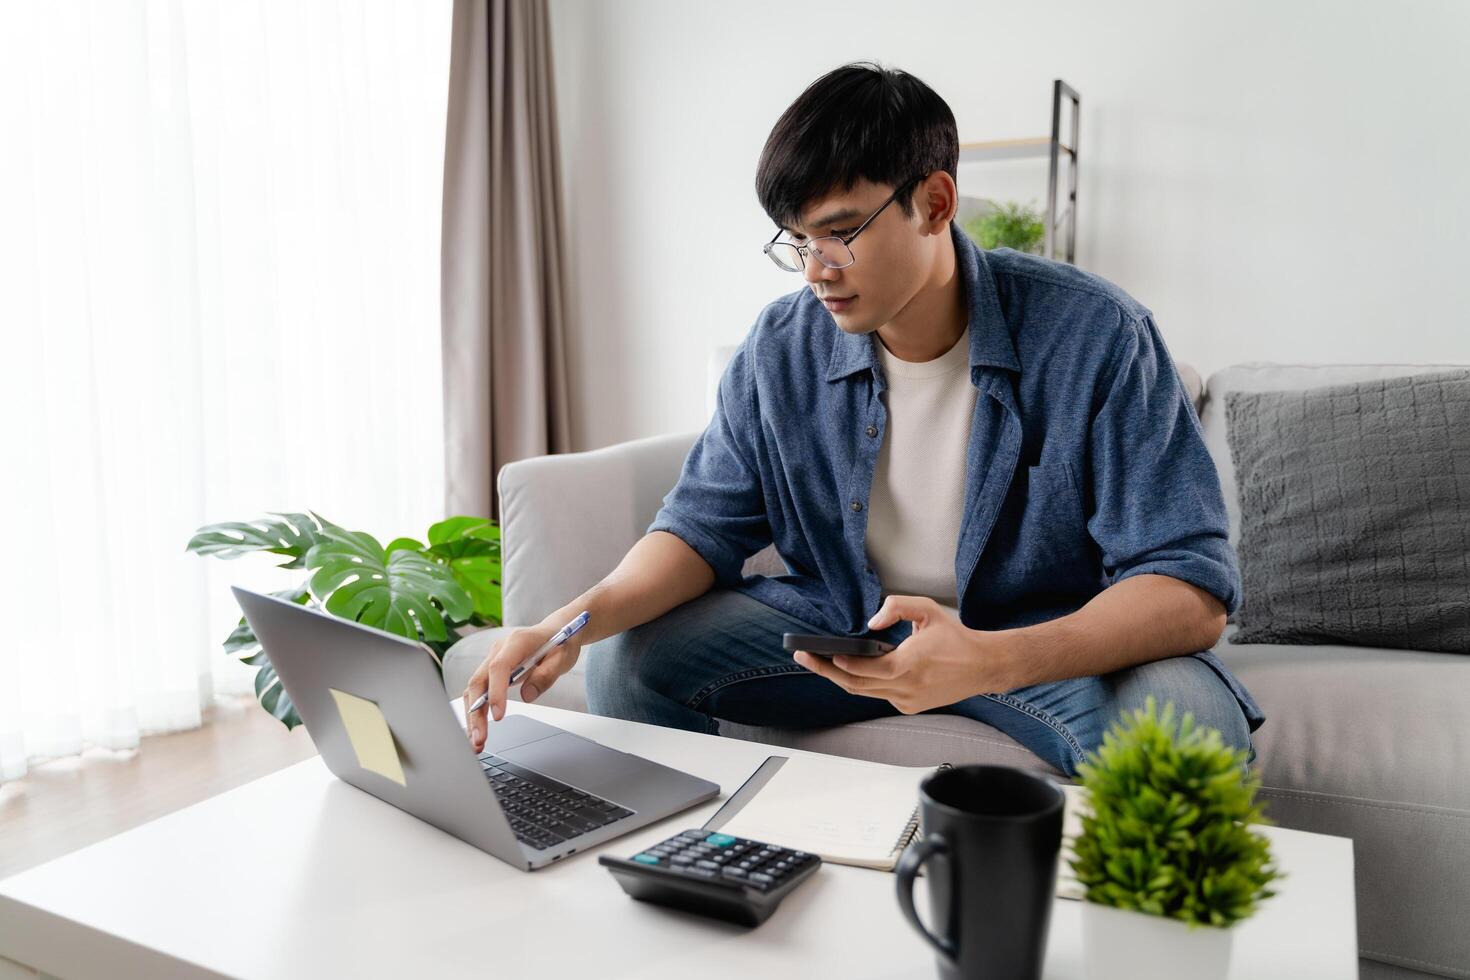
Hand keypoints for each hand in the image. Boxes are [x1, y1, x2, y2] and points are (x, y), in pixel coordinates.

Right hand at [462, 621, 585, 749]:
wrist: (557, 630)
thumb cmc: (561, 642)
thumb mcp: (563, 658)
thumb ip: (546, 675)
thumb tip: (527, 696)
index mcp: (517, 642)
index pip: (499, 667)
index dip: (496, 691)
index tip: (498, 716)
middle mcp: (499, 649)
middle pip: (478, 681)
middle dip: (476, 712)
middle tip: (480, 738)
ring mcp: (492, 659)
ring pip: (474, 689)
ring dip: (472, 716)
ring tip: (477, 741)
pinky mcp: (492, 671)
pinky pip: (479, 691)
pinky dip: (476, 711)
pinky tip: (478, 730)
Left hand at [792, 595, 1016, 714]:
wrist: (982, 666)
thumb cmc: (955, 637)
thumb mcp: (927, 610)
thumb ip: (897, 607)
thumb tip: (872, 622)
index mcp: (910, 665)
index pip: (866, 669)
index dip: (842, 664)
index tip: (821, 654)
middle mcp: (906, 688)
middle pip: (856, 685)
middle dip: (826, 671)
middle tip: (803, 658)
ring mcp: (907, 701)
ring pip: (864, 692)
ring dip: (840, 678)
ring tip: (818, 663)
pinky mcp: (910, 707)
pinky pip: (878, 695)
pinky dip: (864, 683)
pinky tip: (851, 670)